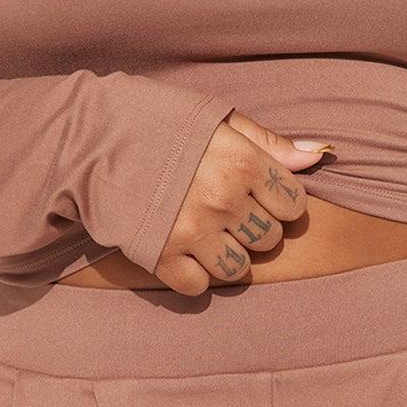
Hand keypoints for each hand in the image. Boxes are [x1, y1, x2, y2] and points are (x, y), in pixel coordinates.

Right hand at [150, 112, 335, 296]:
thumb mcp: (216, 119)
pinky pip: (199, 286)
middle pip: (269, 239)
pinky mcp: (161, 255)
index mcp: (242, 161)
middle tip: (223, 210)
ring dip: (227, 255)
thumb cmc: (155, 121)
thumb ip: (268, 142)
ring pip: (240, 268)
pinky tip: (181, 249)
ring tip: (205, 232)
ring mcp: (193, 231)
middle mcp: (223, 199)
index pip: (293, 204)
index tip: (255, 194)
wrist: (88, 138)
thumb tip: (318, 157)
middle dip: (253, 227)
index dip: (277, 201)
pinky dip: (193, 274)